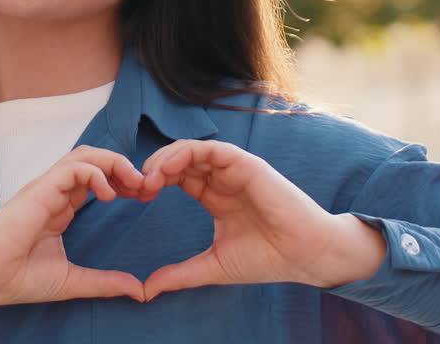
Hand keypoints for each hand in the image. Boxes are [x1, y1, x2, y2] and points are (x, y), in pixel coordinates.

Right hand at [0, 146, 145, 323]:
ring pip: (84, 155)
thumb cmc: (17, 278)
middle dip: (123, 167)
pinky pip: (72, 167)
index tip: (143, 197)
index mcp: (60, 208)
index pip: (96, 179)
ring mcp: (46, 188)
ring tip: (133, 183)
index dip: (122, 182)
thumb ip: (105, 282)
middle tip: (145, 186)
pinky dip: (95, 172)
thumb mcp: (72, 281)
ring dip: (113, 163)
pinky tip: (107, 194)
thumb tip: (139, 291)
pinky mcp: (40, 189)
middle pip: (93, 160)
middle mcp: (54, 192)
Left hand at [137, 139, 385, 299]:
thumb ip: (180, 274)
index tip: (135, 198)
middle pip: (179, 160)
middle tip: (136, 187)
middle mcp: (223, 179)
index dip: (153, 182)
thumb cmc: (266, 259)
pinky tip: (169, 169)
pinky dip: (186, 153)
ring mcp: (234, 169)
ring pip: (190, 150)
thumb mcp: (213, 266)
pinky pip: (211, 148)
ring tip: (149, 178)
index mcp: (215, 196)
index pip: (177, 177)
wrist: (303, 256)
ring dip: (165, 159)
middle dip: (153, 168)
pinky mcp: (246, 164)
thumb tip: (146, 291)